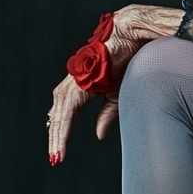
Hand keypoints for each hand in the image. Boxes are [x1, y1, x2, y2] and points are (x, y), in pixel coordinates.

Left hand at [46, 5, 152, 165]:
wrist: (136, 35)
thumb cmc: (131, 58)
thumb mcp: (120, 93)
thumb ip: (108, 113)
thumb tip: (98, 134)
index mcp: (84, 84)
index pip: (68, 112)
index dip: (63, 132)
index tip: (60, 154)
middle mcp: (76, 79)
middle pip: (59, 112)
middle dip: (56, 136)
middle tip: (55, 158)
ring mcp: (77, 76)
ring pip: (60, 108)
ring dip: (58, 131)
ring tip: (57, 153)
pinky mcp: (82, 75)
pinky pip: (69, 102)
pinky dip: (65, 120)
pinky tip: (63, 134)